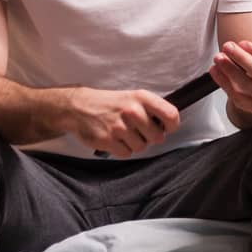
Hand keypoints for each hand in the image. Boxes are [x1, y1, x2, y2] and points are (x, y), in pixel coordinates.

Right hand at [63, 87, 179, 158]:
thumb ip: (151, 109)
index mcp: (142, 97)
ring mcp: (119, 127)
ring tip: (124, 133)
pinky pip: (126, 154)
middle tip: (139, 131)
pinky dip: (122, 150)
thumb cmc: (110, 103)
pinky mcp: (107, 140)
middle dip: (150, 137)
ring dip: (134, 144)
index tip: (167, 128)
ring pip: (141, 147)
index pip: (170, 115)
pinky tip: (115, 139)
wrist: (79, 107)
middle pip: (157, 137)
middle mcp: (132, 111)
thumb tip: (168, 125)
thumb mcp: (133, 97)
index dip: (172, 126)